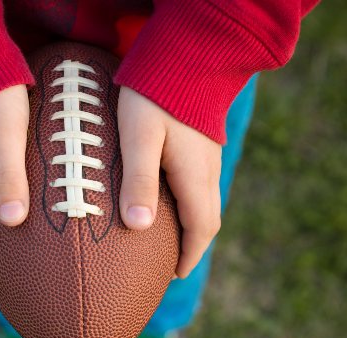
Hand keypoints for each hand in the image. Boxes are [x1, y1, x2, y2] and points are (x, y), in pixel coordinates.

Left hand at [117, 87, 222, 277]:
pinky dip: (189, 205)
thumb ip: (139, 180)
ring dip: (191, 226)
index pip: (200, 229)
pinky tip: (168, 203)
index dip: (189, 255)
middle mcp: (208, 171)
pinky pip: (200, 186)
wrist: (186, 54)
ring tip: (167, 240)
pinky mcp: (202, 144)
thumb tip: (138, 227)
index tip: (173, 274)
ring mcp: (208, 157)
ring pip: (205, 202)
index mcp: (195, 176)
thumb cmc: (155, 94)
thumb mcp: (139, 137)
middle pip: (207, 220)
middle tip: (171, 265)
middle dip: (192, 246)